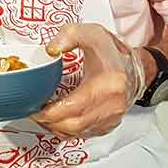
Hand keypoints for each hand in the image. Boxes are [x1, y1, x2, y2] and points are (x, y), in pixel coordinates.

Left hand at [31, 23, 143, 139]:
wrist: (134, 66)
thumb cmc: (112, 52)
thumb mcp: (90, 33)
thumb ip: (69, 35)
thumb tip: (51, 49)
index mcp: (108, 84)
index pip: (74, 107)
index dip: (50, 112)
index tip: (34, 108)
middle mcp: (112, 105)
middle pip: (73, 125)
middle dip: (48, 122)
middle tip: (33, 112)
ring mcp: (112, 118)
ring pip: (77, 133)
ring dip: (55, 128)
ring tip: (41, 116)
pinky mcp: (109, 125)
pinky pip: (84, 134)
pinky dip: (67, 130)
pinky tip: (56, 120)